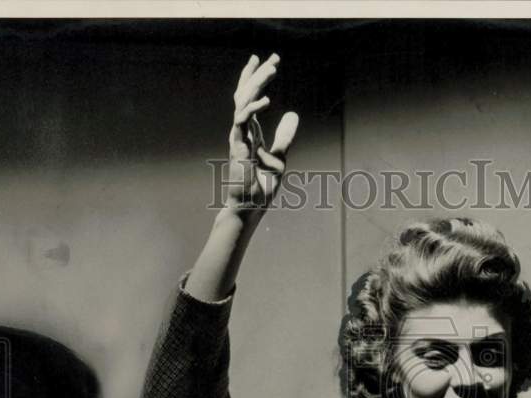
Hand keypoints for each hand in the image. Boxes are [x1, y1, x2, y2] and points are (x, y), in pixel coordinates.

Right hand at [225, 54, 299, 210]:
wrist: (251, 207)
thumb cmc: (261, 187)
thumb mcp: (279, 157)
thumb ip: (285, 136)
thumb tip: (293, 114)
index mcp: (250, 131)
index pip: (251, 98)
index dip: (259, 79)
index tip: (270, 62)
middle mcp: (242, 131)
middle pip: (244, 94)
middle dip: (257, 74)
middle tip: (272, 58)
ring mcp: (238, 137)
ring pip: (242, 101)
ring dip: (257, 84)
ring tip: (272, 70)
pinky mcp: (238, 147)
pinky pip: (242, 121)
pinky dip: (253, 108)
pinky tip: (268, 100)